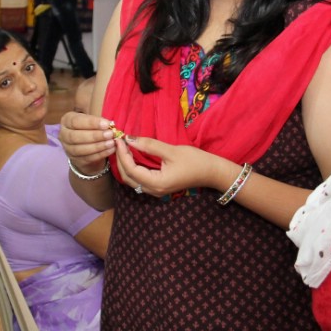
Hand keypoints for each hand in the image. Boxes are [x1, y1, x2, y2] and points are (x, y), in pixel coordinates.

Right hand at [59, 110, 114, 174]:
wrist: (88, 145)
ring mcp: (68, 149)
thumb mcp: (91, 119)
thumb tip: (110, 123)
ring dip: (98, 146)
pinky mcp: (76, 160)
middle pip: (76, 136)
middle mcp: (64, 135)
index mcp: (66, 121)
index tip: (107, 124)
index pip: (76, 121)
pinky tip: (111, 150)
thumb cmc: (90, 127)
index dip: (91, 123)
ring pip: (81, 149)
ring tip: (112, 142)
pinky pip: (88, 158)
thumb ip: (97, 118)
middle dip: (95, 136)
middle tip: (110, 134)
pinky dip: (101, 154)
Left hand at [112, 135, 227, 196]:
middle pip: (128, 177)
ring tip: (123, 148)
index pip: (131, 169)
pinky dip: (133, 168)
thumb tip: (129, 139)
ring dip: (125, 165)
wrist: (211, 172)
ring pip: (132, 180)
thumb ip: (149, 145)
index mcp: (156, 183)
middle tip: (119, 142)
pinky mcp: (159, 187)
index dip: (123, 154)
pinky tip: (132, 156)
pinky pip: (139, 180)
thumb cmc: (194, 160)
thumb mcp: (171, 150)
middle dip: (121, 160)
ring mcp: (156, 191)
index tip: (120, 139)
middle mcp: (153, 190)